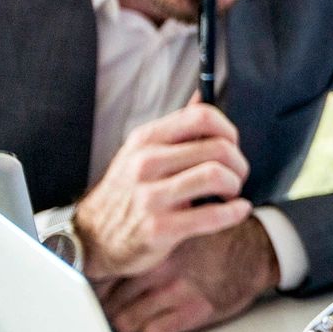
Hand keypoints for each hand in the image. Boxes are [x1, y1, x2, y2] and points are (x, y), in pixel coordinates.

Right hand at [74, 95, 251, 281]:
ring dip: (234, 185)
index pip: (202, 116)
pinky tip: (238, 210)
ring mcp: (151, 196)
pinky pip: (213, 215)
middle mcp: (146, 162)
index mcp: (146, 139)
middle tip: (236, 175)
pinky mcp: (159, 227)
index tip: (231, 145)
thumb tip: (204, 93)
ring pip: (216, 176)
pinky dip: (235, 212)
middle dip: (238, 163)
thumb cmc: (128, 192)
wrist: (94, 238)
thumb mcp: (141, 152)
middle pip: (217, 148)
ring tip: (230, 193)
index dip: (228, 130)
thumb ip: (176, 128)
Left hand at [100, 216, 280, 331]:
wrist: (257, 249)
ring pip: (126, 322)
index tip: (101, 292)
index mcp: (152, 246)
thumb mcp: (177, 229)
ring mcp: (176, 292)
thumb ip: (145, 245)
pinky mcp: (194, 312)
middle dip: (112, 308)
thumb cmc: (214, 241)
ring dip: (130, 323)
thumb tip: (109, 258)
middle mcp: (159, 269)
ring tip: (139, 316)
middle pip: (109, 302)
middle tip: (120, 307)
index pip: (105, 276)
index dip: (99, 288)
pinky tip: (160, 322)